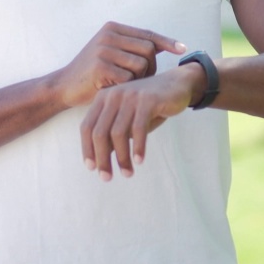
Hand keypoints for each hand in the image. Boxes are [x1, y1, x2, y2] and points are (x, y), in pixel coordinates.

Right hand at [51, 21, 185, 108]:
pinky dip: (126, 87)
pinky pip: (129, 78)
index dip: (167, 42)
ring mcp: (103, 49)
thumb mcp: (112, 53)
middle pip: (149, 49)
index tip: (182, 48)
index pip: (148, 34)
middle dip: (151, 67)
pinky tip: (115, 89)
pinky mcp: (100, 66)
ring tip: (126, 85)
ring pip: (141, 65)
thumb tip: (164, 45)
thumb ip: (133, 47)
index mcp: (113, 28)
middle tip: (141, 80)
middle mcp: (109, 34)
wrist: (64, 86)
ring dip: (139, 79)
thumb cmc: (93, 72)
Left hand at [79, 63, 204, 180]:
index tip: (91, 168)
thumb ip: (113, 134)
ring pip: (118, 133)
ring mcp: (130, 96)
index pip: (87, 127)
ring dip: (122, 157)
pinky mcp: (147, 100)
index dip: (87, 149)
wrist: (177, 85)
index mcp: (103, 98)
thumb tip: (100, 160)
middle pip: (100, 132)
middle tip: (107, 178)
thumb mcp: (127, 119)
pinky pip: (138, 128)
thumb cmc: (149, 107)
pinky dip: (138, 147)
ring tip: (127, 173)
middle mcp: (113, 95)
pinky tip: (139, 160)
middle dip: (102, 158)